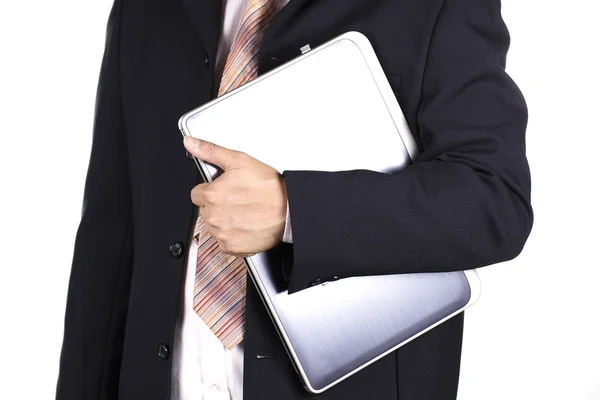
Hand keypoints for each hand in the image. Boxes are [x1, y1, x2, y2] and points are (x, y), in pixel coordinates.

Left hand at [183, 136, 287, 256]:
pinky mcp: (232, 247)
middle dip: (217, 205)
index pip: (197, 194)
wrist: (289, 209)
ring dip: (225, 220)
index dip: (210, 190)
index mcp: (212, 195)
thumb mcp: (239, 161)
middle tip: (238, 199)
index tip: (223, 190)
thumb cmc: (269, 187)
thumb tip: (192, 143)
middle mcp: (214, 217)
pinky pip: (224, 242)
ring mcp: (223, 234)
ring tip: (244, 212)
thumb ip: (211, 151)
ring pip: (214, 226)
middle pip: (205, 210)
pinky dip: (232, 235)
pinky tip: (245, 225)